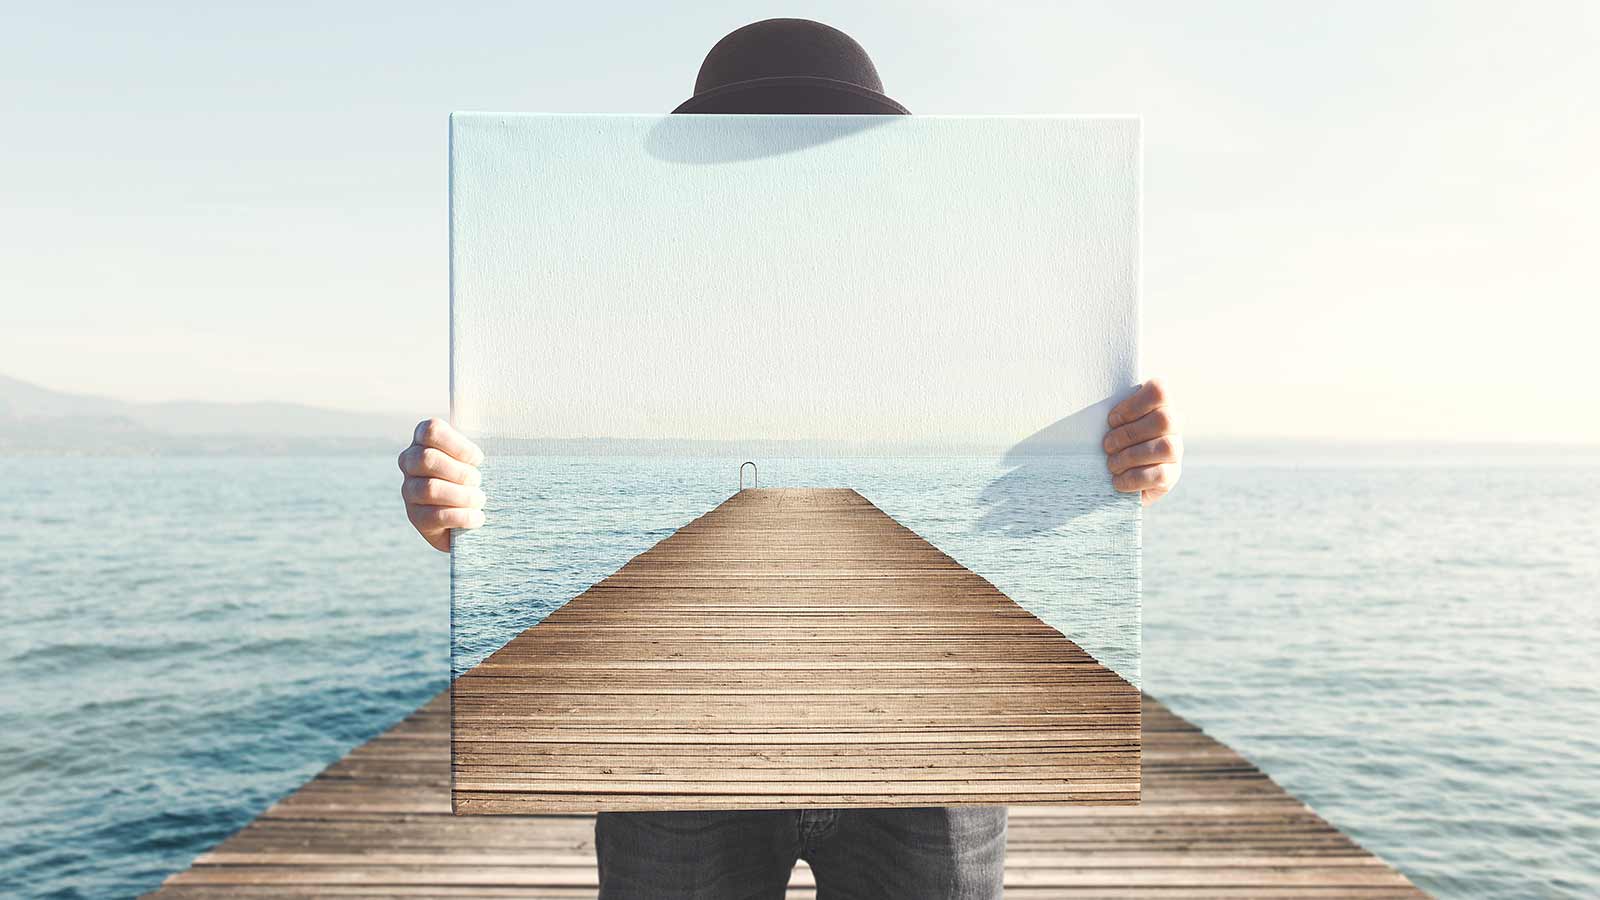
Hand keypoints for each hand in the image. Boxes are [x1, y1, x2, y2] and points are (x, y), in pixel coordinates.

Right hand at [398, 418, 485, 550]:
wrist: (467, 514)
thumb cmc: (473, 476)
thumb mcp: (474, 457)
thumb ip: (476, 444)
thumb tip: (499, 432)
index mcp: (423, 440)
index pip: (431, 430)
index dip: (458, 445)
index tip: (478, 459)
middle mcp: (409, 462)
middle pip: (427, 459)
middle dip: (461, 472)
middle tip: (478, 481)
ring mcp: (409, 489)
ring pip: (430, 488)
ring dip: (463, 495)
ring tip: (479, 499)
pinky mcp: (415, 516)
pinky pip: (436, 515)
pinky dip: (462, 517)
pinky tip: (477, 518)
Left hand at [1104, 379, 1182, 505]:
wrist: (1118, 473)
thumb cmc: (1110, 439)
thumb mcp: (1110, 422)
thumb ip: (1108, 411)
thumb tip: (1085, 406)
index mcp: (1158, 404)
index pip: (1159, 391)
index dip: (1133, 405)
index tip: (1112, 420)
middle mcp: (1173, 424)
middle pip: (1164, 420)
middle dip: (1129, 434)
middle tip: (1107, 445)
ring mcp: (1176, 450)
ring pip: (1165, 447)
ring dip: (1131, 456)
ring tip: (1112, 464)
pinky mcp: (1172, 474)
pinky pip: (1160, 475)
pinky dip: (1134, 478)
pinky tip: (1118, 480)